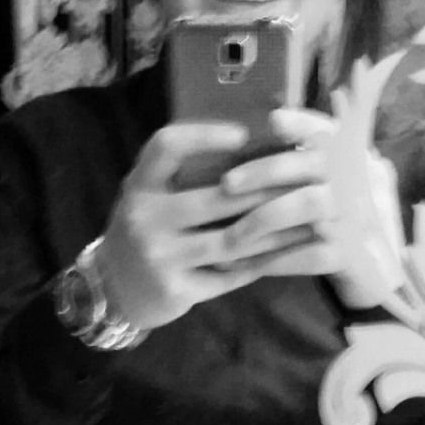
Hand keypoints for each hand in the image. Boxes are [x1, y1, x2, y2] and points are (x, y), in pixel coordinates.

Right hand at [97, 122, 288, 329]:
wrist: (115, 289)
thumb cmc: (148, 229)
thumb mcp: (151, 195)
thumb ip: (184, 174)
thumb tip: (254, 145)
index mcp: (140, 184)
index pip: (166, 147)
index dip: (205, 136)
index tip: (244, 134)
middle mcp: (144, 217)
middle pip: (216, 197)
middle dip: (267, 190)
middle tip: (304, 180)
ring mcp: (159, 256)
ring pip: (232, 240)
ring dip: (276, 230)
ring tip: (309, 218)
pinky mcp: (176, 290)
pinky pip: (230, 274)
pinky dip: (263, 262)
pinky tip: (290, 252)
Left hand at [220, 107, 407, 310]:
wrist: (369, 263)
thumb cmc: (329, 211)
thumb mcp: (321, 177)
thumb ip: (302, 149)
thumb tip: (272, 118)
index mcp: (343, 156)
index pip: (325, 129)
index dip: (301, 122)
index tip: (274, 120)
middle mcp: (353, 181)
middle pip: (312, 163)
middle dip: (265, 171)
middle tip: (227, 184)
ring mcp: (353, 217)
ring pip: (309, 204)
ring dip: (264, 217)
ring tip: (230, 233)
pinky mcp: (348, 254)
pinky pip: (310, 254)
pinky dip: (275, 259)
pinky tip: (243, 265)